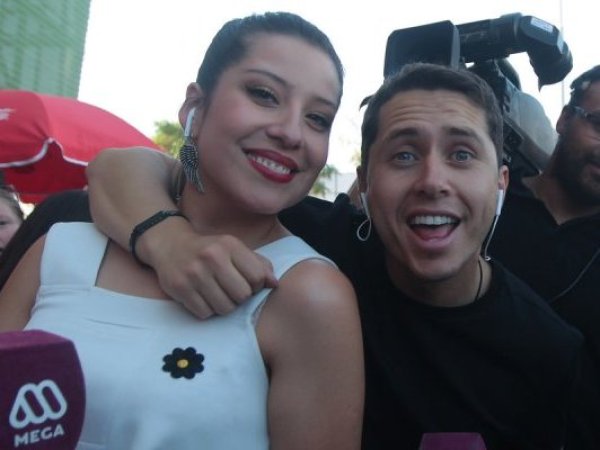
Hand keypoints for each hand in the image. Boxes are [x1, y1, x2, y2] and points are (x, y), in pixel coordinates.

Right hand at [142, 226, 277, 317]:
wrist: (170, 244)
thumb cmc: (210, 250)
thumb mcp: (234, 249)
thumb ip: (258, 264)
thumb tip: (275, 284)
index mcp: (230, 245)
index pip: (258, 277)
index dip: (256, 286)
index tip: (247, 283)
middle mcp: (212, 257)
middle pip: (242, 295)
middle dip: (240, 298)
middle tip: (231, 291)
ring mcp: (194, 273)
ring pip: (225, 308)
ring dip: (224, 306)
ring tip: (218, 294)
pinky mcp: (180, 288)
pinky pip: (205, 313)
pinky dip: (207, 310)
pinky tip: (203, 297)